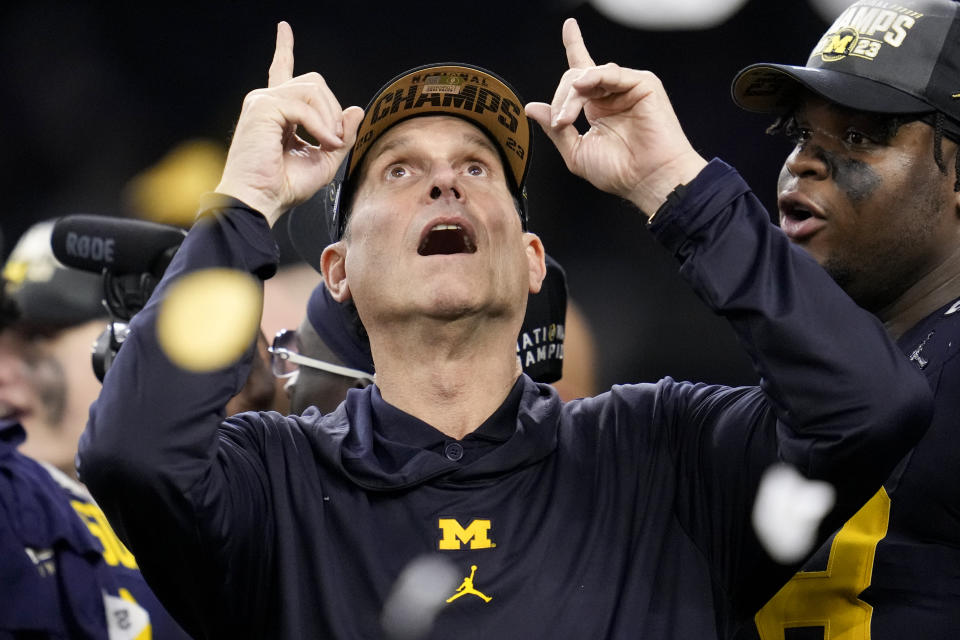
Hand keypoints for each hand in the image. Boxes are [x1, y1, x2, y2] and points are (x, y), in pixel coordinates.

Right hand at [215, 22, 364, 226]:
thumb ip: (341, 136)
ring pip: (312, 89)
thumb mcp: (324, 161)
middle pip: (314, 82)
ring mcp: (263, 101)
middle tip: (335, 141)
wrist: (260, 201)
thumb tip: (355, 110)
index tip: (284, 28)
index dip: (284, 49)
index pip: (282, 71)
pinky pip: (305, 105)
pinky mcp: (263, 107)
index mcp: (276, 112)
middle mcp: (266, 101)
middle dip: (333, 109)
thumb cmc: (283, 187)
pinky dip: (321, 126)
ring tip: (330, 144)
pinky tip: (322, 143)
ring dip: (330, 119)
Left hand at [525, 19, 706, 215]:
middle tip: (559, 122)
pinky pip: (610, 72)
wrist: (648, 179)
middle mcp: (612, 95)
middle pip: (575, 76)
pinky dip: (592, 78)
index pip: (582, 75)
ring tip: (567, 119)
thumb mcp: (576, 152)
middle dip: (561, 98)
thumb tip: (532, 108)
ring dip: (571, 95)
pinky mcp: (643, 84)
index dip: (575, 46)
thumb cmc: (618, 172)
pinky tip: (581, 88)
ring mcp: (627, 88)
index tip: (569, 27)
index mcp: (598, 108)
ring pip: (588, 74)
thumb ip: (554, 130)